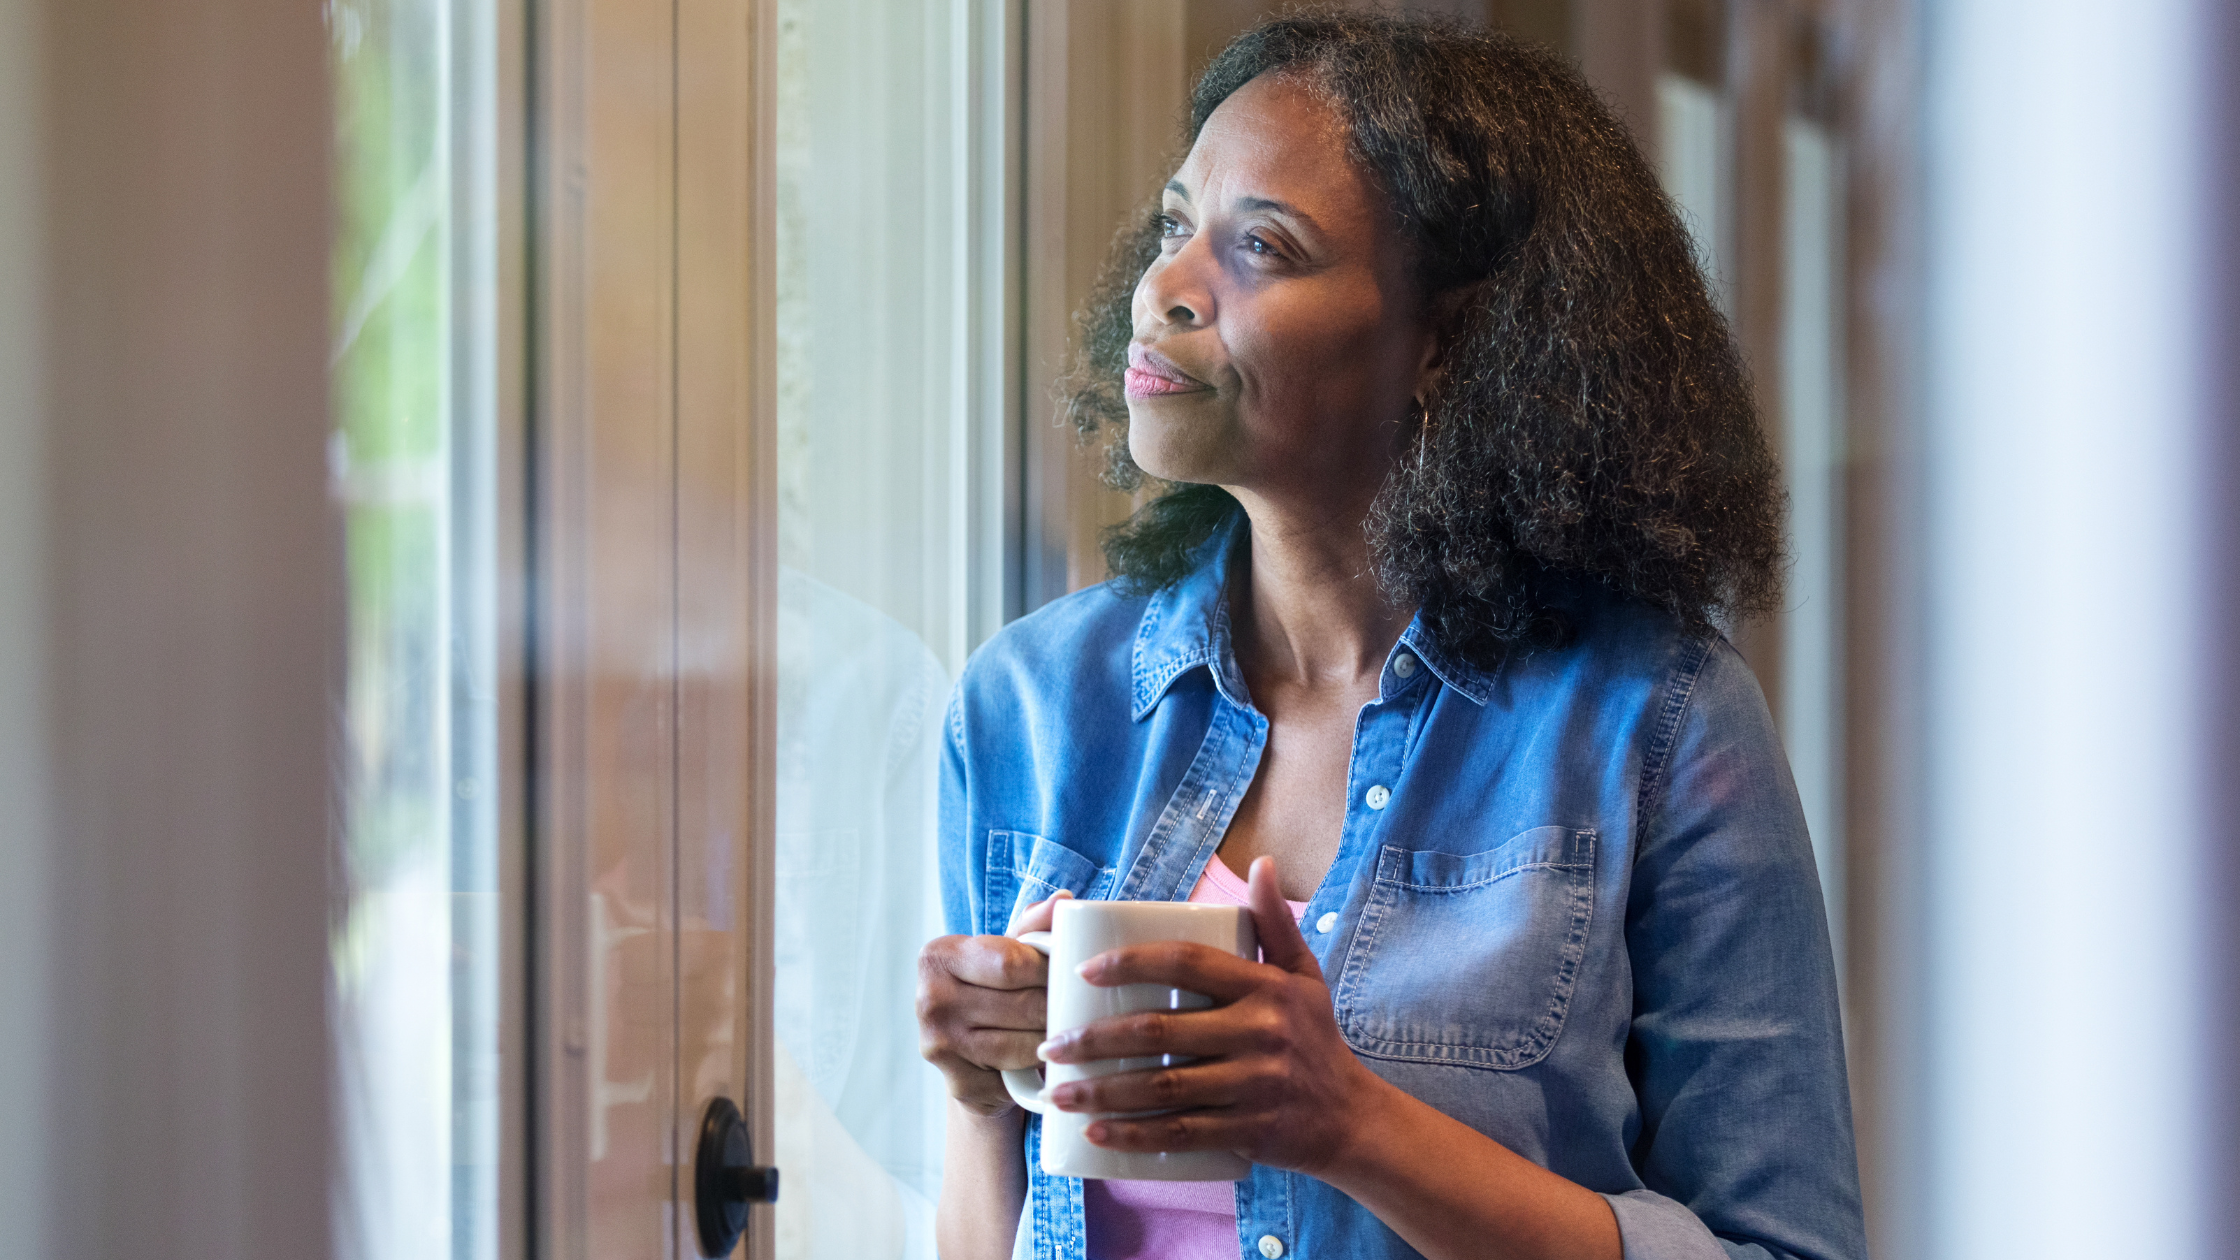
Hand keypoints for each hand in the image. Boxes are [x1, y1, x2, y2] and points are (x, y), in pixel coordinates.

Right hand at [915, 890, 1068, 1116]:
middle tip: (1084, 1008)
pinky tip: (1049, 1063)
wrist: (967, 1055)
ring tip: (1071, 1033)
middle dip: (1059, 1008)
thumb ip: (1033, 925)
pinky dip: (1037, 1072)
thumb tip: (1064, 900)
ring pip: (1022, 1045)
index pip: (1011, 964)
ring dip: (1054, 1041)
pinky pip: (1016, 1077)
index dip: (1051, 971)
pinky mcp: (956, 1083)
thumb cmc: (993, 991)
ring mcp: (939, 1045)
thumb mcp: (1007, 952)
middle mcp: (930, 999)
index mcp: (939, 955)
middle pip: (1022, 1006)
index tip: (1073, 974)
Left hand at [1037, 857, 1389, 1176]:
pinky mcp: (1248, 1131)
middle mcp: (1259, 1033)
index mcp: (1264, 987)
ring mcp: (1253, 1085)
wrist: (1352, 1119)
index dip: (1130, 963)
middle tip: (1051, 1046)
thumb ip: (1276, 922)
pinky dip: (1134, 1136)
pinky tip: (1096, 1134)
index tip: (1082, 973)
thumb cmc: (1314, 1039)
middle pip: (1160, 1030)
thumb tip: (1260, 864)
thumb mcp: (1303, 976)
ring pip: (1162, 1088)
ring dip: (1101, 1093)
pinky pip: (1181, 1134)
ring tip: (1058, 1092)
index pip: (1187, 962)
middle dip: (1094, 1040)